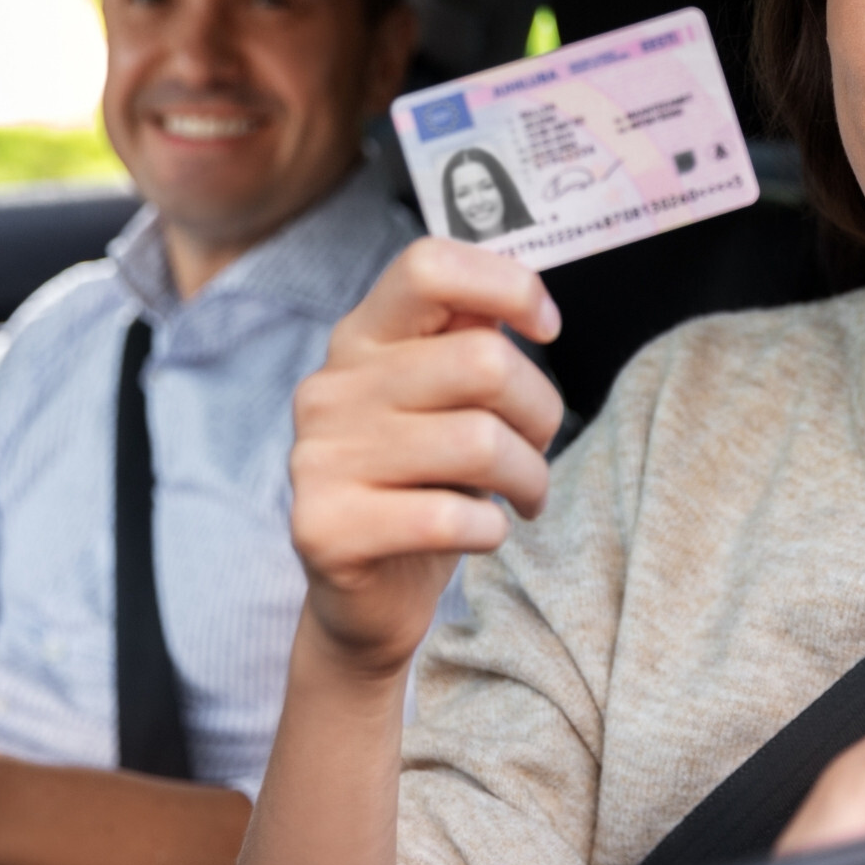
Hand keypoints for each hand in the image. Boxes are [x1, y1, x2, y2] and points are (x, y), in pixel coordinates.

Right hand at [289, 237, 563, 677]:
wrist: (368, 599)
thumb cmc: (427, 483)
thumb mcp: (448, 400)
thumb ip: (472, 340)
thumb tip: (523, 303)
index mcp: (362, 337)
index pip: (428, 265)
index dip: (507, 284)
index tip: (546, 327)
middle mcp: (330, 386)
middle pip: (483, 362)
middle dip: (540, 411)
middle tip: (538, 447)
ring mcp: (318, 456)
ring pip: (479, 443)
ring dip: (529, 478)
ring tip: (524, 496)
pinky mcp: (324, 528)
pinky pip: (449, 518)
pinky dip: (491, 531)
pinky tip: (483, 535)